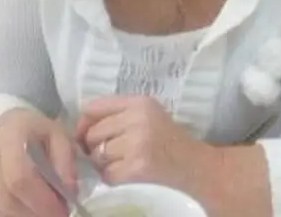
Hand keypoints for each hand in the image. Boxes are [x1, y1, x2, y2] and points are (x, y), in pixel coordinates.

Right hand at [0, 108, 76, 216]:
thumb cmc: (36, 131)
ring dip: (22, 216)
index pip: (19, 176)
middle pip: (5, 197)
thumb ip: (65, 160)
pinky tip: (27, 209)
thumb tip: (69, 191)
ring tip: (43, 211)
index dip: (40, 199)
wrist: (8, 126)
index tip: (61, 211)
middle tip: (55, 215)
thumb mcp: (59, 134)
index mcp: (10, 135)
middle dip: (33, 213)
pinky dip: (10, 214)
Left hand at [76, 96, 272, 216]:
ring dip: (105, 165)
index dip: (84, 124)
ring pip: (98, 156)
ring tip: (125, 164)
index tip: (86, 137)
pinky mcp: (138, 167)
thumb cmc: (170, 143)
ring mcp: (138, 143)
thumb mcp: (149, 116)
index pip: (94, 107)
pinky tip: (130, 175)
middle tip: (114, 155)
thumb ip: (119, 114)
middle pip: (93, 133)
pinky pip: (108, 175)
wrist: (199, 169)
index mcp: (140, 102)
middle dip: (96, 148)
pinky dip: (114, 179)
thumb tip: (81, 128)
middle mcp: (138, 118)